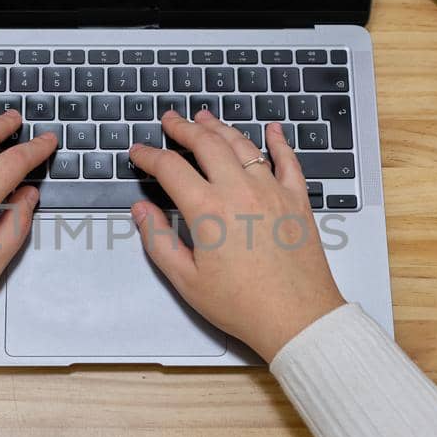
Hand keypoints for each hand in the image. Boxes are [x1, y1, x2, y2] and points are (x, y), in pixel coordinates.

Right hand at [128, 111, 344, 360]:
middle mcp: (240, 191)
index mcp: (208, 210)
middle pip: (207, 144)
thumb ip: (158, 240)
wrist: (296, 318)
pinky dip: (278, 141)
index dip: (149, 156)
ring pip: (243, 145)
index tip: (139, 152)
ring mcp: (272, 191)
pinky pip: (288, 160)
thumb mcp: (186, 280)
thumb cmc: (242, 305)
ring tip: (205, 118)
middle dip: (184, 128)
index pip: (170, 168)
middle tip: (171, 120)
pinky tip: (272, 130)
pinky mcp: (297, 200)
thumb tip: (141, 210)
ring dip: (221, 128)